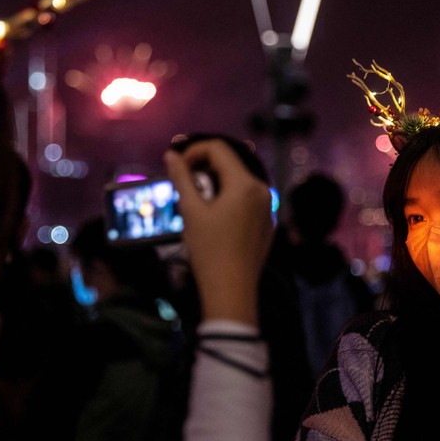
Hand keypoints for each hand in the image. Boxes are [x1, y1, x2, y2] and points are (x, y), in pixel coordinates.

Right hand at [164, 139, 272, 324]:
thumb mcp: (191, 211)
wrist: (231, 291)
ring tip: (198, 205)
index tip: (178, 167)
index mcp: (245, 184)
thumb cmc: (209, 250)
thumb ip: (181, 178)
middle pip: (230, 164)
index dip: (194, 151)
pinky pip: (247, 200)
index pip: (218, 149)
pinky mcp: (267, 224)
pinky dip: (229, 199)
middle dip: (204, 168)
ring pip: (239, 182)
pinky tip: (215, 220)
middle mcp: (262, 191)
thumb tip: (171, 155)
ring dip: (216, 184)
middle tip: (186, 187)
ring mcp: (268, 208)